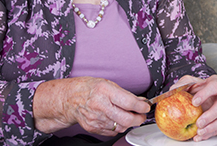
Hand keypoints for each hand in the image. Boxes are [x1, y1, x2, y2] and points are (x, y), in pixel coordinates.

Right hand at [33, 77, 150, 134]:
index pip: (129, 102)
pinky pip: (112, 131)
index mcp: (104, 91)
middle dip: (138, 119)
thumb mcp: (108, 84)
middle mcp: (100, 105)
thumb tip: (140, 102)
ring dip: (129, 123)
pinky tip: (117, 119)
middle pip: (126, 119)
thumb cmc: (89, 89)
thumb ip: (125, 94)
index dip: (141, 106)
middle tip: (141, 115)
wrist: (70, 99)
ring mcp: (96, 119)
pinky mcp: (93, 128)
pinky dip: (118, 126)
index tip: (146, 106)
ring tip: (129, 116)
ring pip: (121, 127)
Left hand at [175, 75, 216, 141]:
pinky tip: (200, 136)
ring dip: (211, 127)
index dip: (205, 94)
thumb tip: (173, 90)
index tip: (194, 102)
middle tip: (198, 122)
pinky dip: (209, 134)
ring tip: (199, 131)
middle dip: (210, 115)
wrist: (204, 95)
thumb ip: (182, 84)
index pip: (215, 86)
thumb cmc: (198, 88)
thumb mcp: (189, 82)